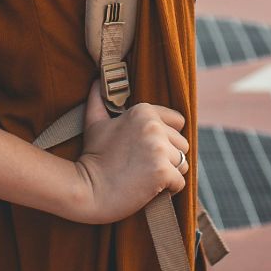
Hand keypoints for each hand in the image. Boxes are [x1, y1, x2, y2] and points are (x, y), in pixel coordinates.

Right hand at [67, 80, 188, 224]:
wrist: (87, 189)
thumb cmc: (92, 157)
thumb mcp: (94, 123)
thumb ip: (99, 100)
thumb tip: (97, 81)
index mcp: (143, 112)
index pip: (178, 122)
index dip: (165, 137)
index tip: (146, 148)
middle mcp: (154, 127)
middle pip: (182, 144)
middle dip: (168, 157)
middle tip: (143, 165)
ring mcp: (159, 149)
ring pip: (183, 163)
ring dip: (169, 173)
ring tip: (146, 176)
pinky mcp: (163, 172)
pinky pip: (180, 182)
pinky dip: (168, 189)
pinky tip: (148, 188)